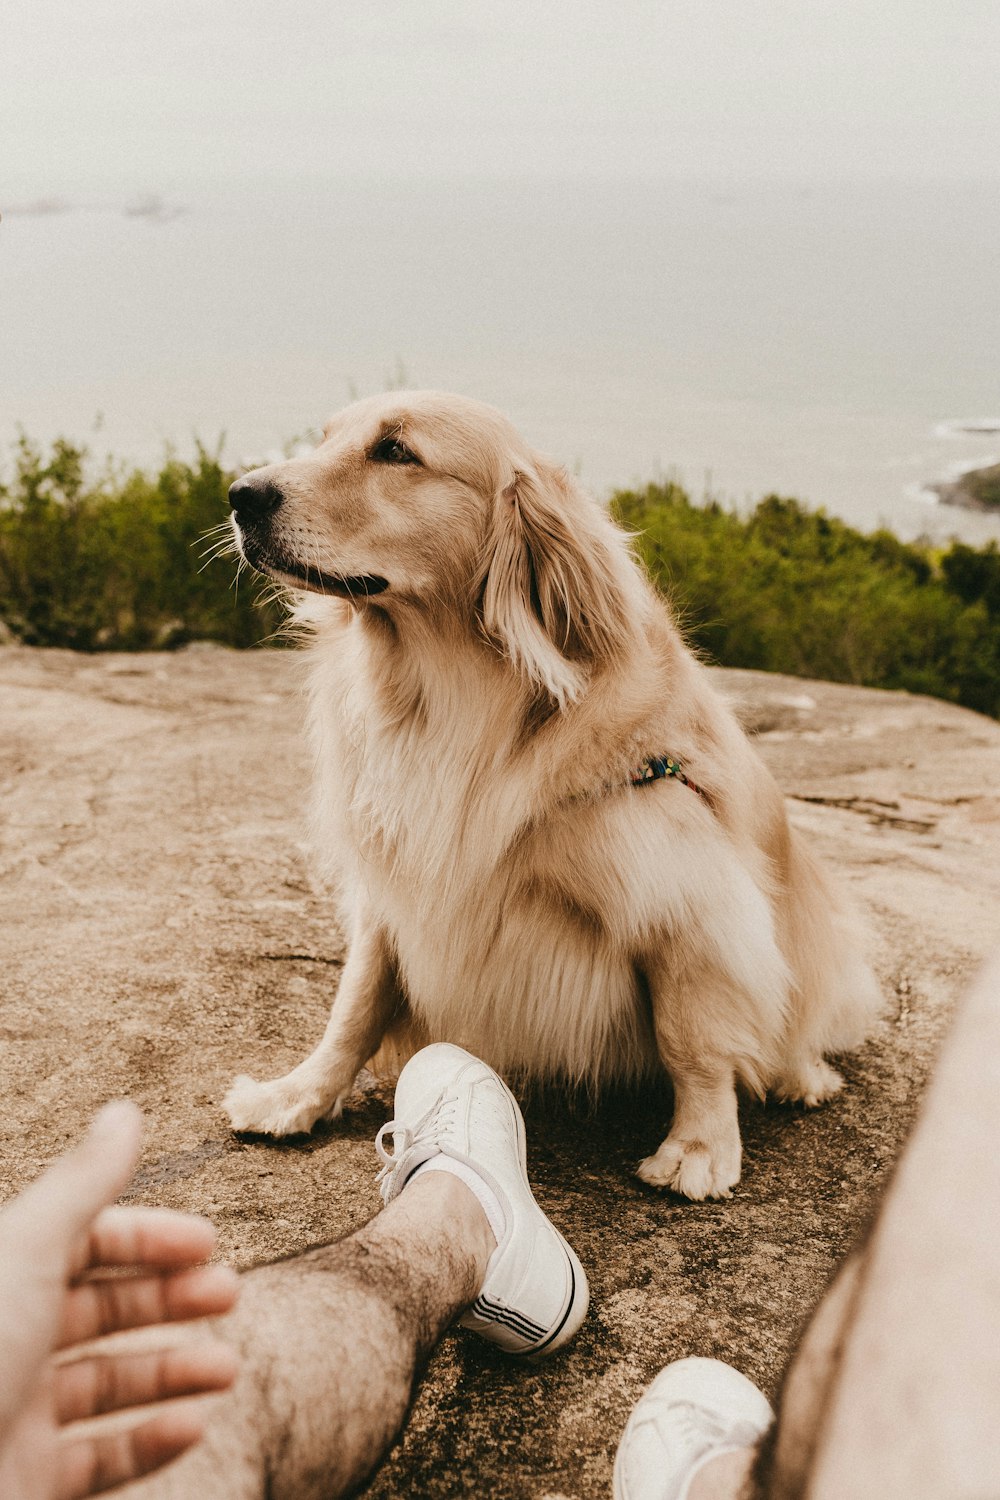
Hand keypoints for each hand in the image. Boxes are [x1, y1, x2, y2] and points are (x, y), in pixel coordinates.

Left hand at [0, 1102, 239, 1498]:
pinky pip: (99, 1457)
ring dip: (174, 1371)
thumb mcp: (27, 1253)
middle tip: (228, 1295)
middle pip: (101, 1308)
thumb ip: (83, 1184)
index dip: (147, 1237)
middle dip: (171, 1299)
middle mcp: (8, 1339)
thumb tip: (124, 1114)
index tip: (206, 1242)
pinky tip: (190, 1424)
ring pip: (108, 1383)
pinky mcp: (27, 1479)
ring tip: (226, 1368)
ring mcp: (16, 1413)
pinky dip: (150, 1441)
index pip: (83, 1242)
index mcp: (5, 1277)